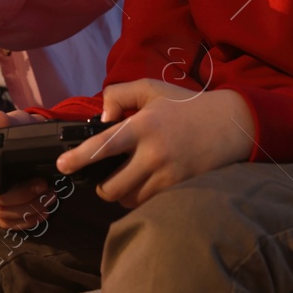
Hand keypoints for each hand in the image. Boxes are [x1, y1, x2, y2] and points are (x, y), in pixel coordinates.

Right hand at [0, 110, 54, 229]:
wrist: (29, 149)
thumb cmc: (19, 134)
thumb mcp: (15, 123)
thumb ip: (6, 122)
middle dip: (19, 193)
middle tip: (43, 185)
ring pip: (1, 212)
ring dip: (28, 208)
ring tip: (50, 197)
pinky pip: (7, 223)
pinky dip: (27, 220)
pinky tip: (44, 211)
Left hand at [55, 80, 256, 208]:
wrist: (231, 124)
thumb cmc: (186, 105)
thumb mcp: (151, 88)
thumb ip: (119, 95)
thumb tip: (101, 117)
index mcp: (143, 126)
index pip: (104, 145)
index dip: (79, 158)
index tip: (62, 166)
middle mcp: (154, 153)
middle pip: (112, 187)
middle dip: (102, 187)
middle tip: (104, 179)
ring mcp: (168, 175)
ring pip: (129, 200)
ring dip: (123, 194)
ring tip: (130, 179)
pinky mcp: (181, 189)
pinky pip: (150, 204)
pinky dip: (142, 199)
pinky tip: (148, 184)